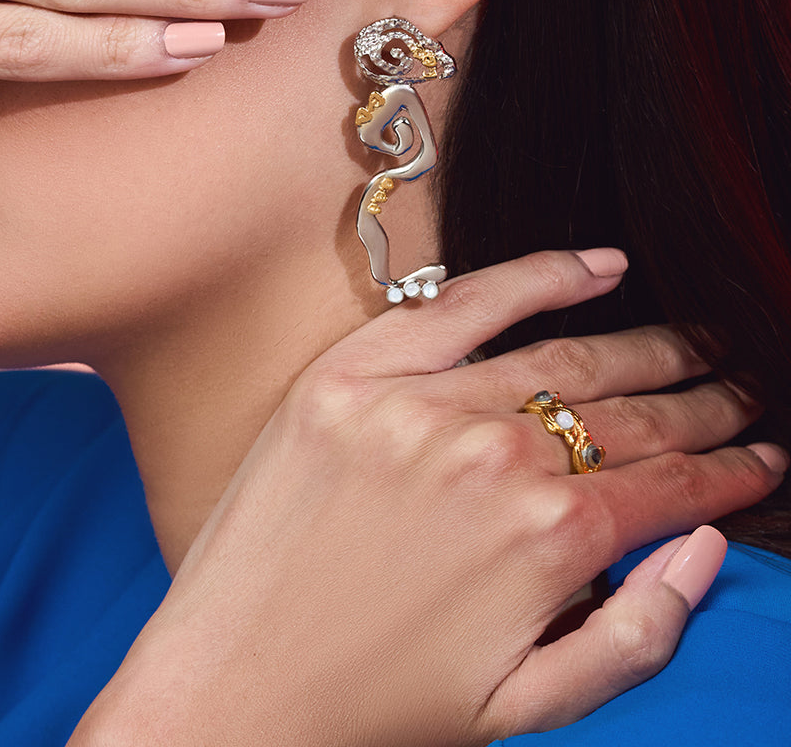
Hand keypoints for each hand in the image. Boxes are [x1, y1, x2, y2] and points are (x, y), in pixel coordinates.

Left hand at [67, 249, 784, 745]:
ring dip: (642, 347)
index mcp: (548, 539)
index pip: (669, 486)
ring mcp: (417, 404)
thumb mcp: (529, 707)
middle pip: (625, 414)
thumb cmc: (377, 708)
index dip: (728, 470)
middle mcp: (492, 455)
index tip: (761, 455)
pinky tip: (599, 263)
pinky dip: (538, 274)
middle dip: (698, 405)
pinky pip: (462, 303)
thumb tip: (707, 545)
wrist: (228, 692)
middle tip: (739, 392)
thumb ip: (637, 632)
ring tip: (690, 342)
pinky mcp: (350, 374)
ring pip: (562, 357)